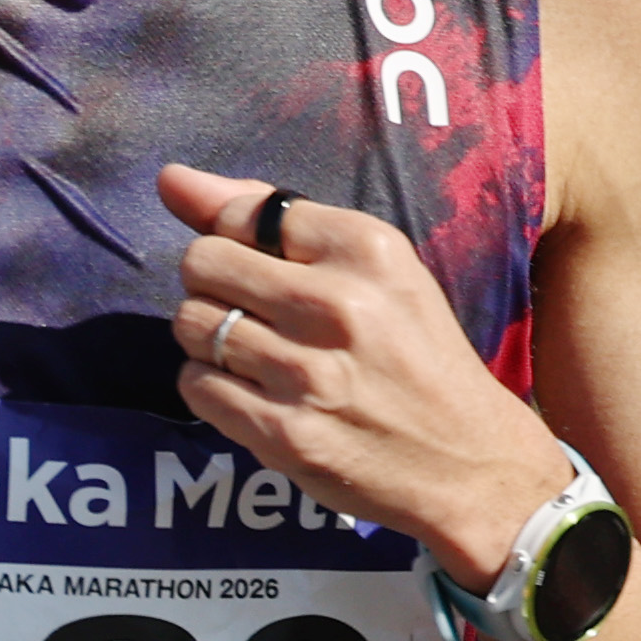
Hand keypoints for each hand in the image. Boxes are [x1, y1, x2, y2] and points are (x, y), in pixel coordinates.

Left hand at [161, 165, 567, 589]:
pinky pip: (197, 385)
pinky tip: (255, 392)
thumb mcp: (377, 269)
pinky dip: (212, 386)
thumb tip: (171, 179)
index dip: (233, 241)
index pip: (238, 215)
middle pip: (201, 265)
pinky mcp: (284, 435)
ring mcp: (308, 374)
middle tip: (251, 311)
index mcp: (366, 249)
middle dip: (212, 285)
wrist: (469, 462)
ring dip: (211, 338)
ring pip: (193, 325)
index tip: (260, 268)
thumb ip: (273, 217)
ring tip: (256, 354)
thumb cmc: (416, 354)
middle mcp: (337, 305)